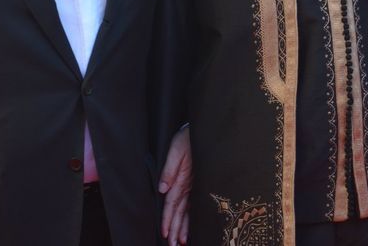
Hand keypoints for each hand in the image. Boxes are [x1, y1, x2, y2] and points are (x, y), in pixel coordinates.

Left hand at [159, 126, 190, 245]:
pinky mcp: (199, 184)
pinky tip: (193, 228)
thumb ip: (169, 170)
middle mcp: (190, 186)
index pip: (173, 204)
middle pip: (181, 212)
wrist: (205, 131)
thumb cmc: (188, 139)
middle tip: (172, 245)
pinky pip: (196, 205)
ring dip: (186, 228)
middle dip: (176, 229)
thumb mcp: (176, 150)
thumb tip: (162, 188)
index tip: (165, 233)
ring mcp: (196, 186)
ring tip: (182, 242)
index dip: (168, 219)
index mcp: (183, 179)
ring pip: (190, 211)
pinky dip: (194, 218)